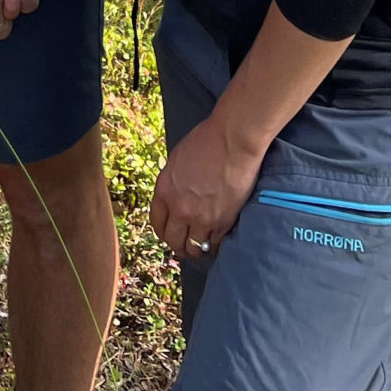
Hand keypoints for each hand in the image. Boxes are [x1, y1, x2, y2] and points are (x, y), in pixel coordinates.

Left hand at [150, 111, 266, 261]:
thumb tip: (174, 200)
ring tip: (201, 246)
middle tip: (185, 245)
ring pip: (194, 249)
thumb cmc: (206, 141)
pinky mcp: (223, 222)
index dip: (163, 232)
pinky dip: (214, 245)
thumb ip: (172, 184)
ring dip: (196, 249)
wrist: (233, 140)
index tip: (169, 234)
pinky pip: (214, 245)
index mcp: (164, 190)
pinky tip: (215, 240)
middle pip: (173, 241)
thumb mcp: (177, 161)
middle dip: (178, 245)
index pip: (157, 223)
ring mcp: (202, 218)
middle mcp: (179, 208)